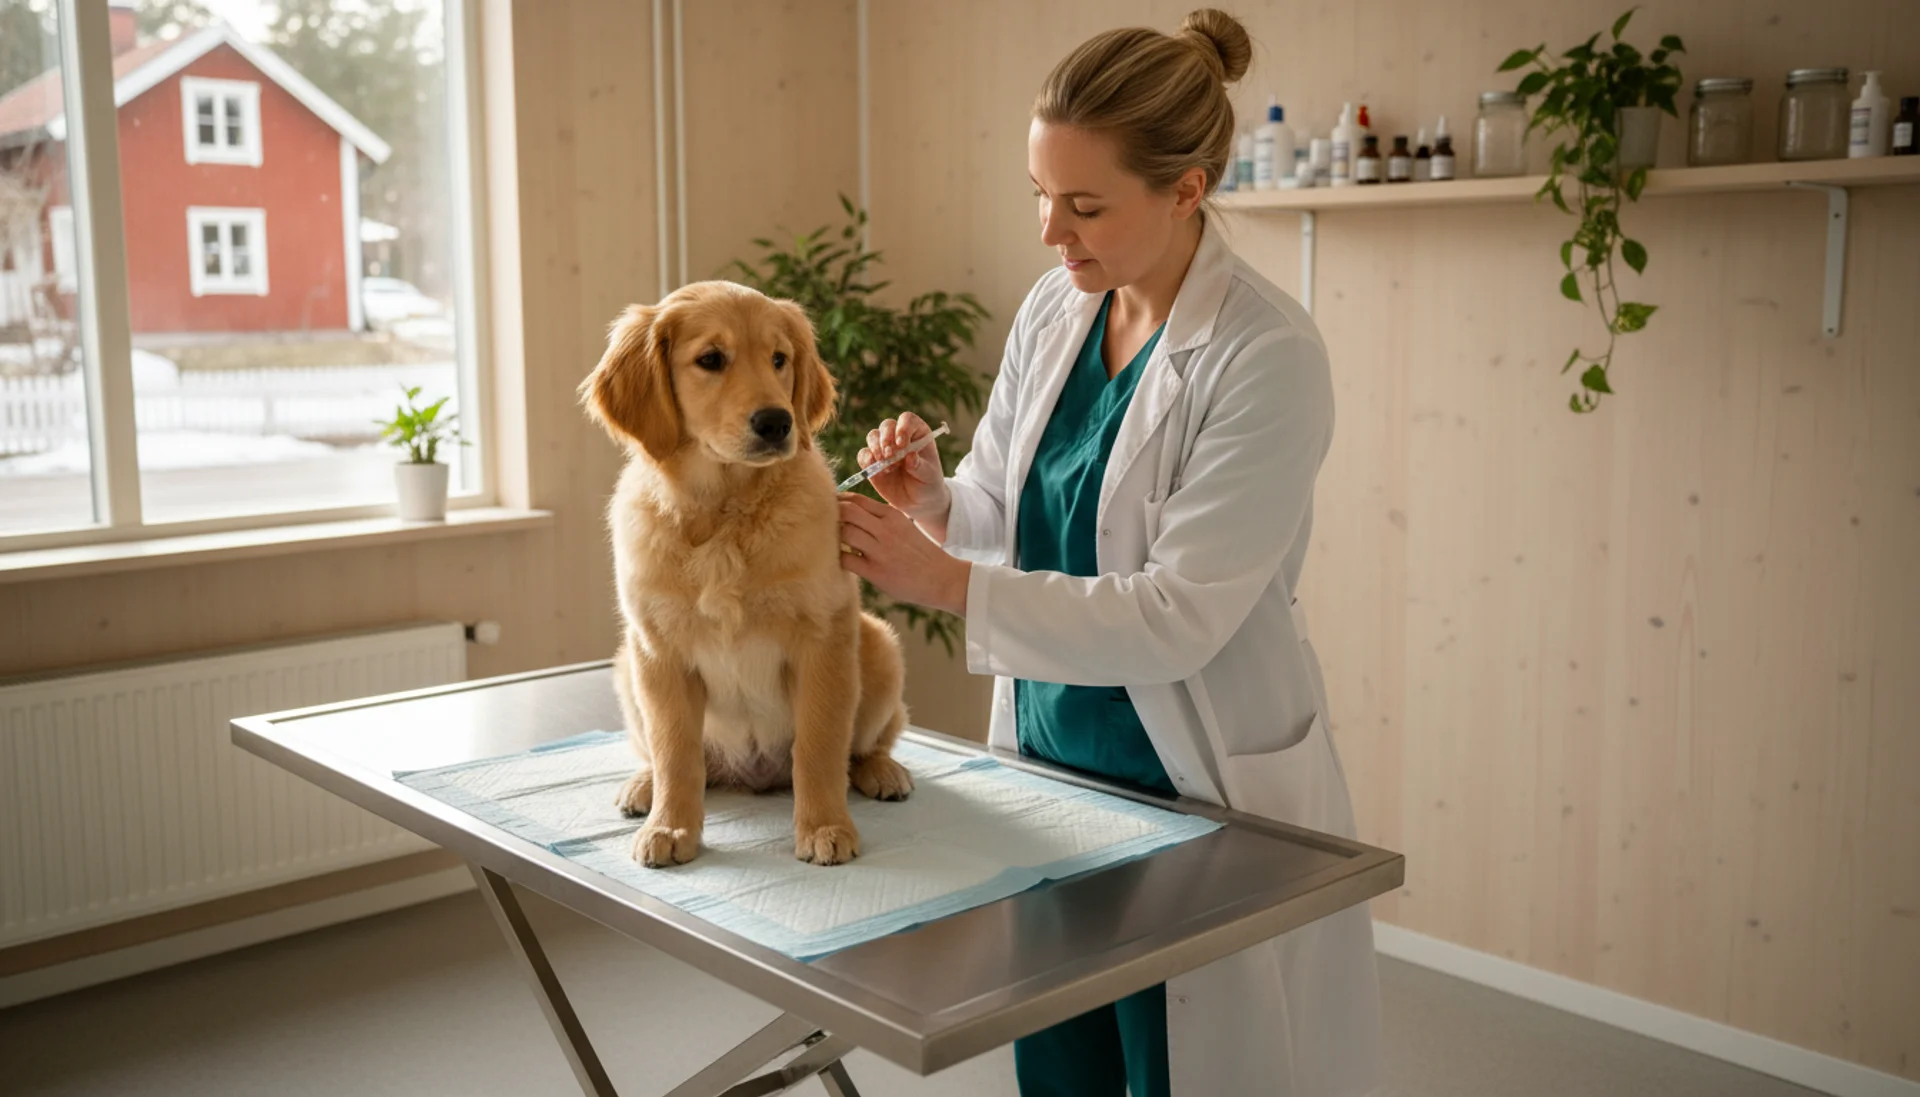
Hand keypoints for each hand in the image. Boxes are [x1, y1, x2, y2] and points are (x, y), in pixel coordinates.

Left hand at [838, 493, 969, 615]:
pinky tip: (841, 560)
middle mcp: (885, 529)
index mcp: (892, 515)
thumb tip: (851, 514)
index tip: (831, 510)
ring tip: (831, 542)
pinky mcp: (876, 571)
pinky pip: (846, 559)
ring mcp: (880, 550)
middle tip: (824, 525)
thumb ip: (882, 519)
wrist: (941, 578)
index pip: (856, 500)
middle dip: (831, 516)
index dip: (838, 502)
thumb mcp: (904, 527)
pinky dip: (839, 557)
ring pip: (844, 532)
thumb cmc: (920, 553)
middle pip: (846, 511)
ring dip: (833, 536)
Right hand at [860, 412, 949, 525]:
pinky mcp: (872, 461)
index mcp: (917, 433)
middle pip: (887, 425)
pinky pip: (863, 455)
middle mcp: (899, 436)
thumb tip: (910, 456)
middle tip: (890, 455)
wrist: (918, 501)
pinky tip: (879, 473)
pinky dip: (867, 462)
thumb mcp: (930, 476)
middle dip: (886, 439)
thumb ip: (920, 466)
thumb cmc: (928, 483)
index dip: (902, 428)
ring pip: (873, 436)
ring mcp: (884, 447)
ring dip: (876, 449)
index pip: (907, 419)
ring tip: (887, 467)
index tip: (902, 444)